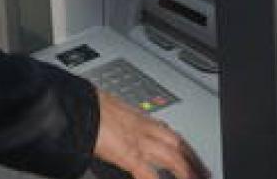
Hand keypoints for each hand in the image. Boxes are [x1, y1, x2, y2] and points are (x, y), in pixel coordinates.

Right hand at [93, 89, 209, 178]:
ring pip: (173, 158)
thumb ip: (113, 117)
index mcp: (136, 115)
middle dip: (193, 160)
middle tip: (204, 173)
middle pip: (178, 144)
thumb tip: (109, 119)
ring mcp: (138, 140)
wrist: (72, 105)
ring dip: (186, 172)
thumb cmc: (82, 105)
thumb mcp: (102, 108)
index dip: (182, 146)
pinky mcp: (129, 154)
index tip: (188, 154)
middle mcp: (142, 126)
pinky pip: (150, 174)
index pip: (166, 132)